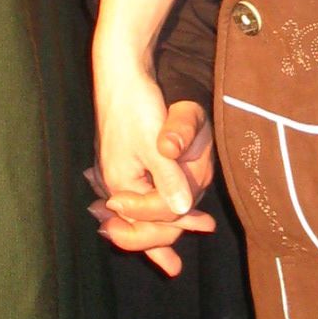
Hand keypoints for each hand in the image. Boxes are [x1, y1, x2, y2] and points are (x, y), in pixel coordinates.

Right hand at [90, 59, 216, 279]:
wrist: (120, 76)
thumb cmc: (137, 107)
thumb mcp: (156, 145)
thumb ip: (168, 180)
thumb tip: (182, 210)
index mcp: (120, 184)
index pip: (150, 220)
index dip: (175, 225)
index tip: (202, 224)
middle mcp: (115, 184)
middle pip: (141, 224)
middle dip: (164, 235)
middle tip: (192, 243)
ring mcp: (119, 176)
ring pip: (141, 214)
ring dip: (161, 226)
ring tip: (184, 242)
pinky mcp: (125, 166)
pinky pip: (139, 200)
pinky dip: (152, 215)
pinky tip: (161, 226)